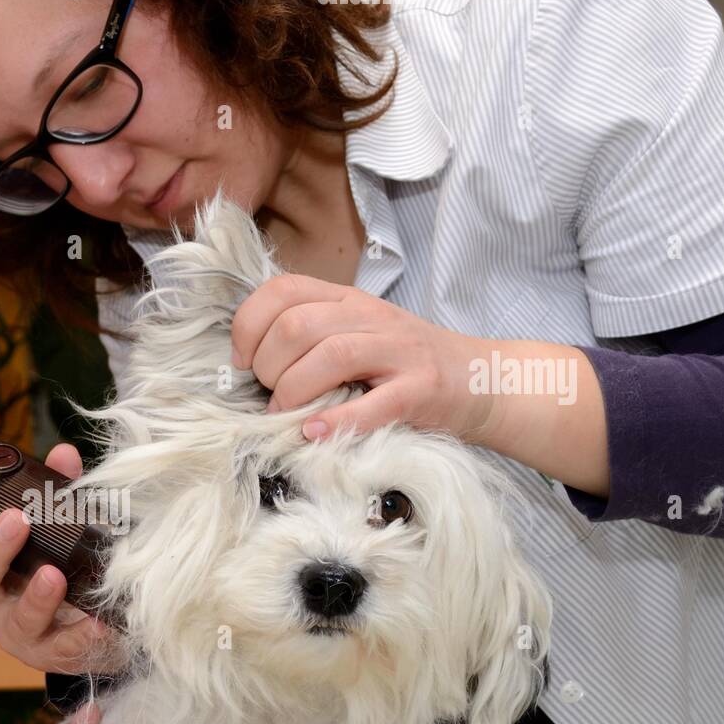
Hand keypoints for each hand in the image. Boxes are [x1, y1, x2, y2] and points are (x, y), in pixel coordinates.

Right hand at [0, 442, 126, 674]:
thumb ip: (54, 491)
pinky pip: (62, 650)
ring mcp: (17, 632)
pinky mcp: (51, 655)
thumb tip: (63, 456)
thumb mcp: (54, 527)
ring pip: (16, 619)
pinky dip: (80, 636)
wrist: (94, 624)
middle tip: (17, 521)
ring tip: (54, 574)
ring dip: (35, 597)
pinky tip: (98, 623)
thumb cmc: (60, 565)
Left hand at [229, 273, 493, 442]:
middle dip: (267, 367)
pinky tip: (316, 433)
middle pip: (296, 326)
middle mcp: (369, 317)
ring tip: (288, 415)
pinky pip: (371, 404)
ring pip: (329, 356)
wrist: (481, 379)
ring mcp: (397, 352)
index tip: (242, 363)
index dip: (248, 326)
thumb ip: (309, 338)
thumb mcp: (355, 335)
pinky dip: (335, 421)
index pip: (281, 290)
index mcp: (345, 300)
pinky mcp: (420, 390)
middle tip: (271, 395)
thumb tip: (246, 363)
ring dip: (293, 392)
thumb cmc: (404, 365)